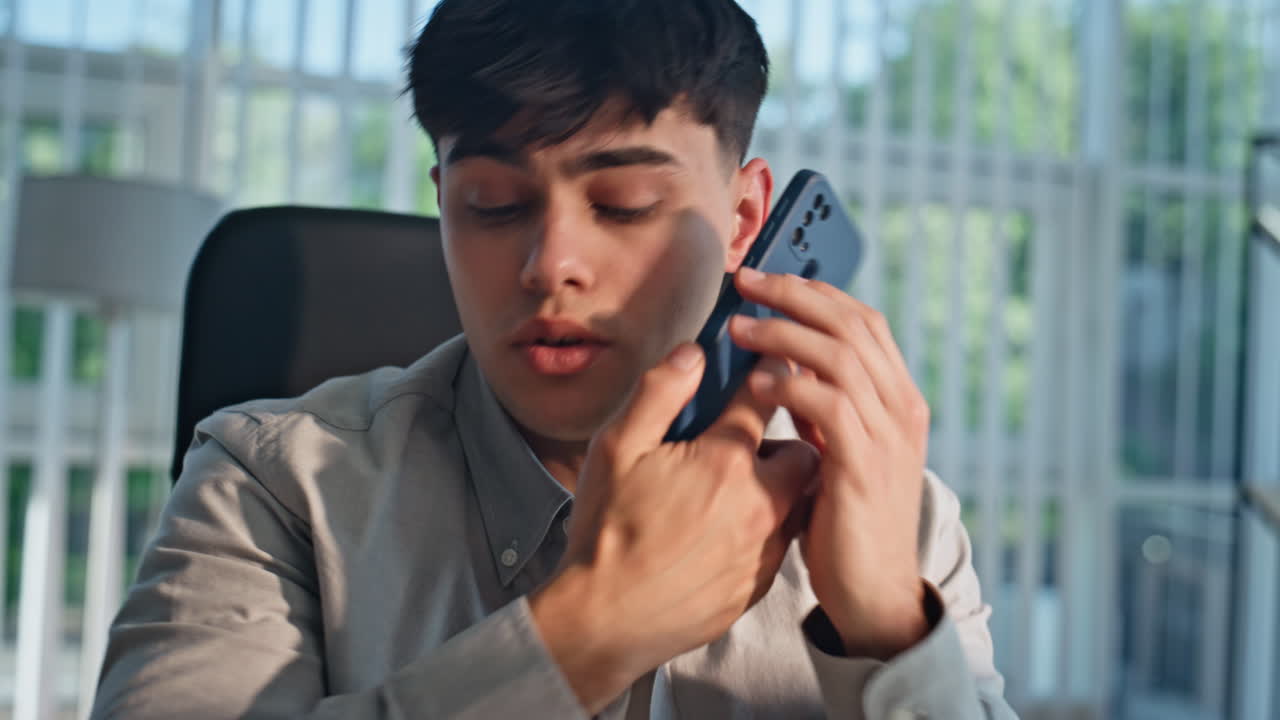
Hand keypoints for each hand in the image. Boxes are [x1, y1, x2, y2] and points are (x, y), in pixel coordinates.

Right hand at [529, 343, 817, 713]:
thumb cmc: (607, 531)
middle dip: (786, 439)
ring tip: (737, 490)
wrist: (604, 621)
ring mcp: (765, 548)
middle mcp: (760, 503)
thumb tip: (693, 353)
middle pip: (804, 451)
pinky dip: (765, 530)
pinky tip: (724, 533)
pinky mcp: (762, 584)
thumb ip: (660, 393)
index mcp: (725, 461)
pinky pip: (782, 544)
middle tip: (748, 444)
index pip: (767, 395)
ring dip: (779, 488)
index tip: (771, 358)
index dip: (770, 370)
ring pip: (799, 501)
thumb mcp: (617, 448)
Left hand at [728, 266, 931, 659]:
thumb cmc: (847, 520)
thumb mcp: (838, 450)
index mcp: (898, 399)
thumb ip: (822, 407)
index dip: (816, 292)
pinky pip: (829, 406)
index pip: (863, 321)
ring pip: (839, 356)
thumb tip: (782, 363)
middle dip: (793, 294)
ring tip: (737, 328)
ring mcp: (888, 436)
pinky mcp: (864, 466)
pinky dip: (791, 386)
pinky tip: (756, 384)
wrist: (874, 593)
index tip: (768, 278)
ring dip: (782, 333)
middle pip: (850, 325)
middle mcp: (901, 408)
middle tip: (744, 282)